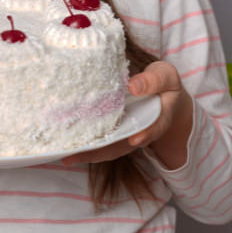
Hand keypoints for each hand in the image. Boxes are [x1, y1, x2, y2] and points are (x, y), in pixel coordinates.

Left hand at [62, 61, 184, 165]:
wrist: (163, 95)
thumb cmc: (163, 83)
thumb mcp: (165, 76)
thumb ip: (154, 80)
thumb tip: (134, 86)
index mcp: (159, 119)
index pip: (152, 129)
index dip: (144, 135)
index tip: (134, 140)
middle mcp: (141, 133)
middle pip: (122, 146)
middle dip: (101, 152)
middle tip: (78, 156)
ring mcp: (127, 135)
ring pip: (109, 148)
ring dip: (89, 153)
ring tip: (66, 156)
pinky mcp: (115, 133)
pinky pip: (102, 142)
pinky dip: (86, 145)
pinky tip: (67, 146)